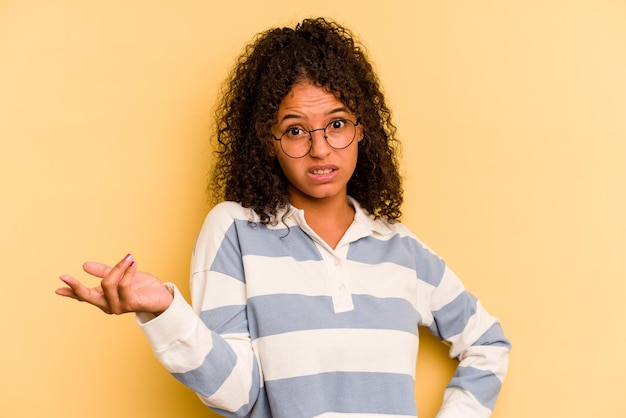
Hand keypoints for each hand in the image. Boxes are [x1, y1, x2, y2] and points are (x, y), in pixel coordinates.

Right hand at [55, 254, 173, 315]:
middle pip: (87, 296)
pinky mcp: (131, 304)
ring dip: (118, 268)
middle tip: (67, 276)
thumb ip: (105, 271)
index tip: (57, 287)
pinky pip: (124, 285)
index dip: (71, 292)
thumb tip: (85, 265)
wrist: (162, 295)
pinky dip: (127, 272)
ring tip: (129, 259)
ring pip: (108, 284)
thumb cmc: (142, 286)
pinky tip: (133, 264)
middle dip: (76, 286)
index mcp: (104, 298)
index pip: (84, 296)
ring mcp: (119, 307)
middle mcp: (108, 305)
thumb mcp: (121, 275)